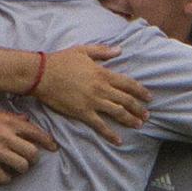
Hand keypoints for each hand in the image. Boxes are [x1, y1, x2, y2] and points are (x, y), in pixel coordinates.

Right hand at [0, 109, 56, 185]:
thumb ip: (11, 118)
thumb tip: (27, 120)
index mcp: (8, 121)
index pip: (37, 132)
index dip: (48, 142)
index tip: (54, 148)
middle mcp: (5, 136)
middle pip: (32, 153)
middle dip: (32, 159)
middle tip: (26, 159)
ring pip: (22, 167)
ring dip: (21, 169)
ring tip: (15, 167)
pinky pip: (5, 178)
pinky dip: (5, 178)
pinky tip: (1, 174)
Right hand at [34, 46, 149, 143]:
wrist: (42, 74)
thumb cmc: (61, 61)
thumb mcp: (83, 51)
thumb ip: (103, 52)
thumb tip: (119, 50)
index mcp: (103, 73)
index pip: (128, 84)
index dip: (140, 91)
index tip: (149, 97)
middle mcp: (101, 88)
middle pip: (126, 100)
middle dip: (139, 108)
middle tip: (147, 115)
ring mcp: (93, 101)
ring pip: (117, 112)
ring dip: (130, 119)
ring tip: (139, 125)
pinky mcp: (82, 113)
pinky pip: (100, 125)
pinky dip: (110, 134)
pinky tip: (118, 140)